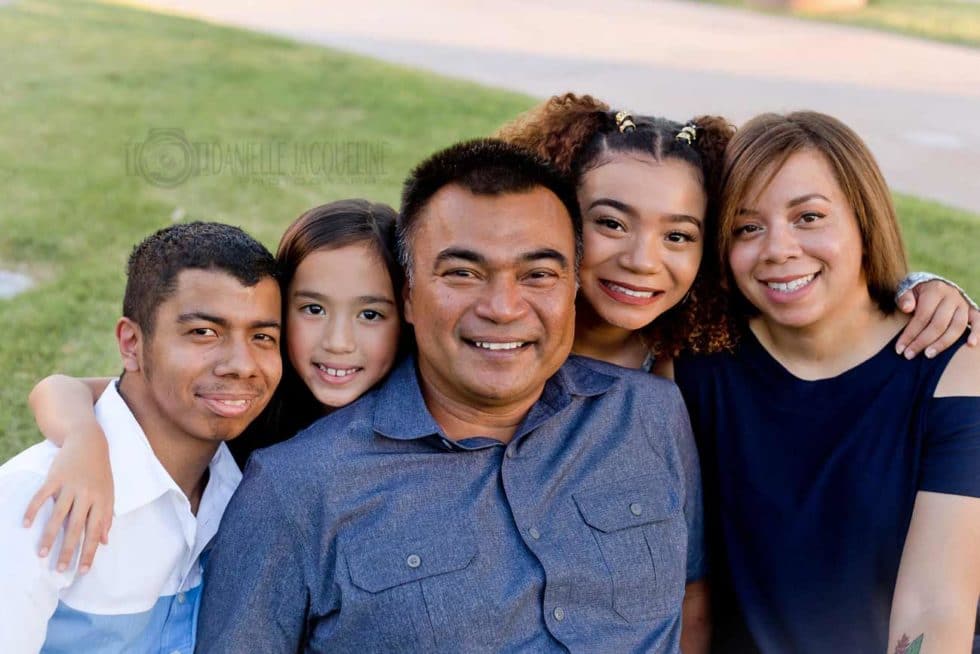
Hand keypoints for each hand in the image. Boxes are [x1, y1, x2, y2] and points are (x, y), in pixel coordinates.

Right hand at [22, 431, 112, 574]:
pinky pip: (42, 496)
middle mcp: (87, 494)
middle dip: (68, 550)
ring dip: (49, 536)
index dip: (89, 551)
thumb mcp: (109, 492)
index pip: (96, 531)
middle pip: (76, 527)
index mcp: (102, 500)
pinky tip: (25, 524)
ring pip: (58, 515)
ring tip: (42, 554)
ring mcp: (70, 485)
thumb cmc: (100, 471)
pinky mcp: (55, 477)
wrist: (89, 441)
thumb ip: (107, 516)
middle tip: (59, 569)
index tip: (82, 570)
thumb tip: (105, 541)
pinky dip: (33, 510)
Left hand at [896, 280, 978, 358]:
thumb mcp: (907, 291)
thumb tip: (908, 308)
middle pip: (938, 324)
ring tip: (928, 355)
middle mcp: (952, 296)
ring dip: (943, 343)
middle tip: (910, 355)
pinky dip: (977, 333)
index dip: (910, 334)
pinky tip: (971, 345)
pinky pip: (978, 321)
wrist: (935, 286)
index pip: (922, 316)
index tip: (899, 349)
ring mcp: (963, 304)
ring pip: (957, 327)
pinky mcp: (972, 311)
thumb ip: (905, 298)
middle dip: (923, 341)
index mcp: (935, 290)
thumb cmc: (917, 294)